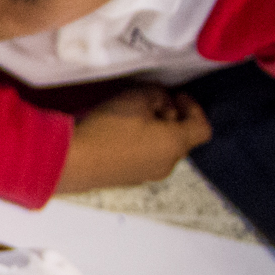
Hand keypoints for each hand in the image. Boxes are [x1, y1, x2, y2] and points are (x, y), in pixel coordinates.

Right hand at [58, 85, 211, 192]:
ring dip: (154, 133)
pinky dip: (138, 145)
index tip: (177, 95)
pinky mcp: (126, 180)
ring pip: (161, 150)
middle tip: (151, 104)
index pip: (202, 128)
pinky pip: (142, 159)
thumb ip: (157, 94)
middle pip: (180, 139)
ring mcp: (146, 175)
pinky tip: (116, 136)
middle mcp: (167, 164)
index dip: (194, 108)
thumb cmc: (108, 128)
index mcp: (176, 144)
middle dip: (171, 119)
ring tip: (131, 119)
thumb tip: (160, 102)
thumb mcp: (136, 97)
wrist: (72, 162)